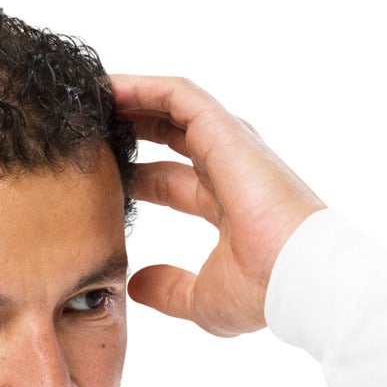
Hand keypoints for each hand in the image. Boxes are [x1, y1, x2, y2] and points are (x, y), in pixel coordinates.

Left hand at [111, 75, 325, 336]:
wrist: (298, 277)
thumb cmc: (263, 292)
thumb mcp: (201, 300)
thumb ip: (169, 290)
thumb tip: (135, 285)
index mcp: (226, 207)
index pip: (171, 182)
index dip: (136, 177)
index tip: (99, 177)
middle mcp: (228, 169)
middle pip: (170, 137)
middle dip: (130, 129)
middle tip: (88, 128)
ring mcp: (229, 146)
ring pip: (172, 108)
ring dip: (132, 99)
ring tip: (91, 95)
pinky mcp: (225, 130)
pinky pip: (178, 96)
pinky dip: (143, 87)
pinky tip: (109, 86)